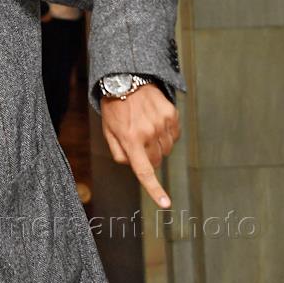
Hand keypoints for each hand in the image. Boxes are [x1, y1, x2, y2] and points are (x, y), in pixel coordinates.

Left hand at [101, 83, 179, 207]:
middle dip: (149, 157)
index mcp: (130, 139)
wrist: (126, 78)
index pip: (144, 170)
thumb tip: (133, 166)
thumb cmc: (115, 107)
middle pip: (157, 160)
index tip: (165, 204)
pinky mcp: (172, 115)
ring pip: (167, 149)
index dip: (154, 189)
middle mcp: (148, 133)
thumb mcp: (108, 131)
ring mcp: (162, 124)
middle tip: (139, 142)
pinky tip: (155, 121)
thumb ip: (119, 152)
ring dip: (158, 145)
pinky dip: (166, 133)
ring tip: (145, 127)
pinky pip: (174, 135)